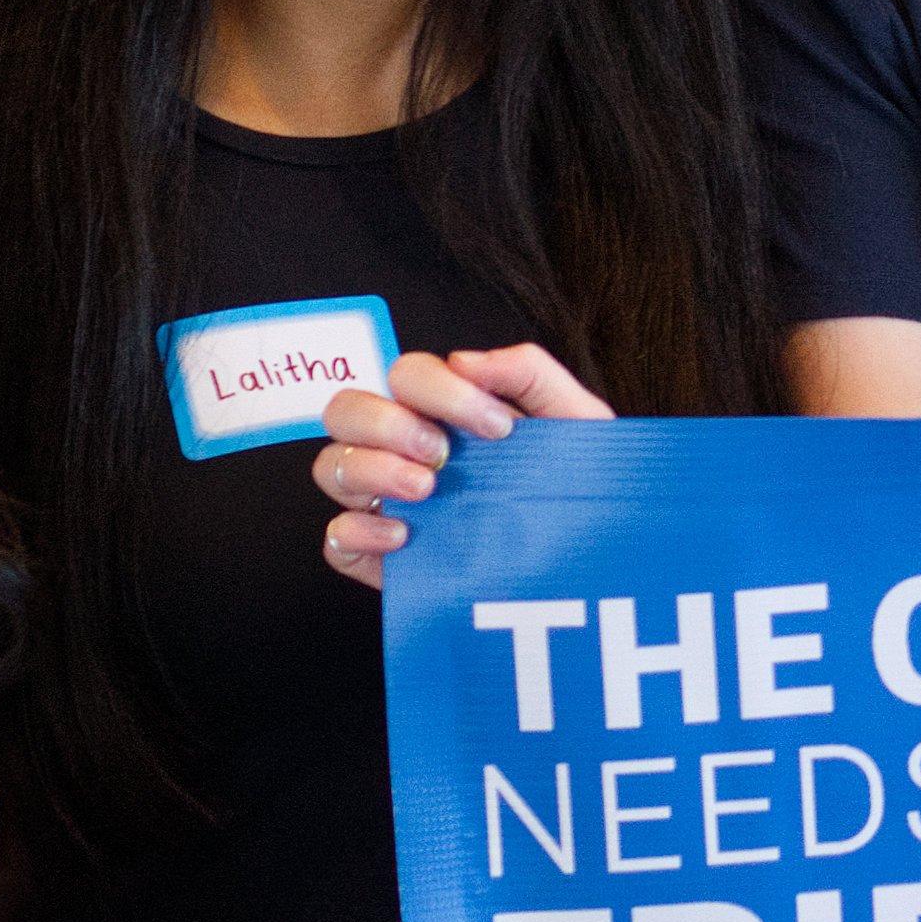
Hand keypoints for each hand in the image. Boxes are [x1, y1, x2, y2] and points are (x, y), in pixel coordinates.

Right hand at [316, 345, 616, 587]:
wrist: (590, 560)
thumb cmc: (576, 484)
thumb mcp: (575, 420)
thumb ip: (530, 373)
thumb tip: (466, 361)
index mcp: (443, 411)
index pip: (407, 375)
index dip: (441, 390)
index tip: (497, 426)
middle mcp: (403, 449)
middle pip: (345, 410)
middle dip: (387, 423)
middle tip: (441, 452)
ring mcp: (386, 502)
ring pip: (331, 467)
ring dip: (371, 469)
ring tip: (426, 490)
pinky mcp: (382, 557)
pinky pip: (336, 539)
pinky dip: (359, 532)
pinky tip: (406, 536)